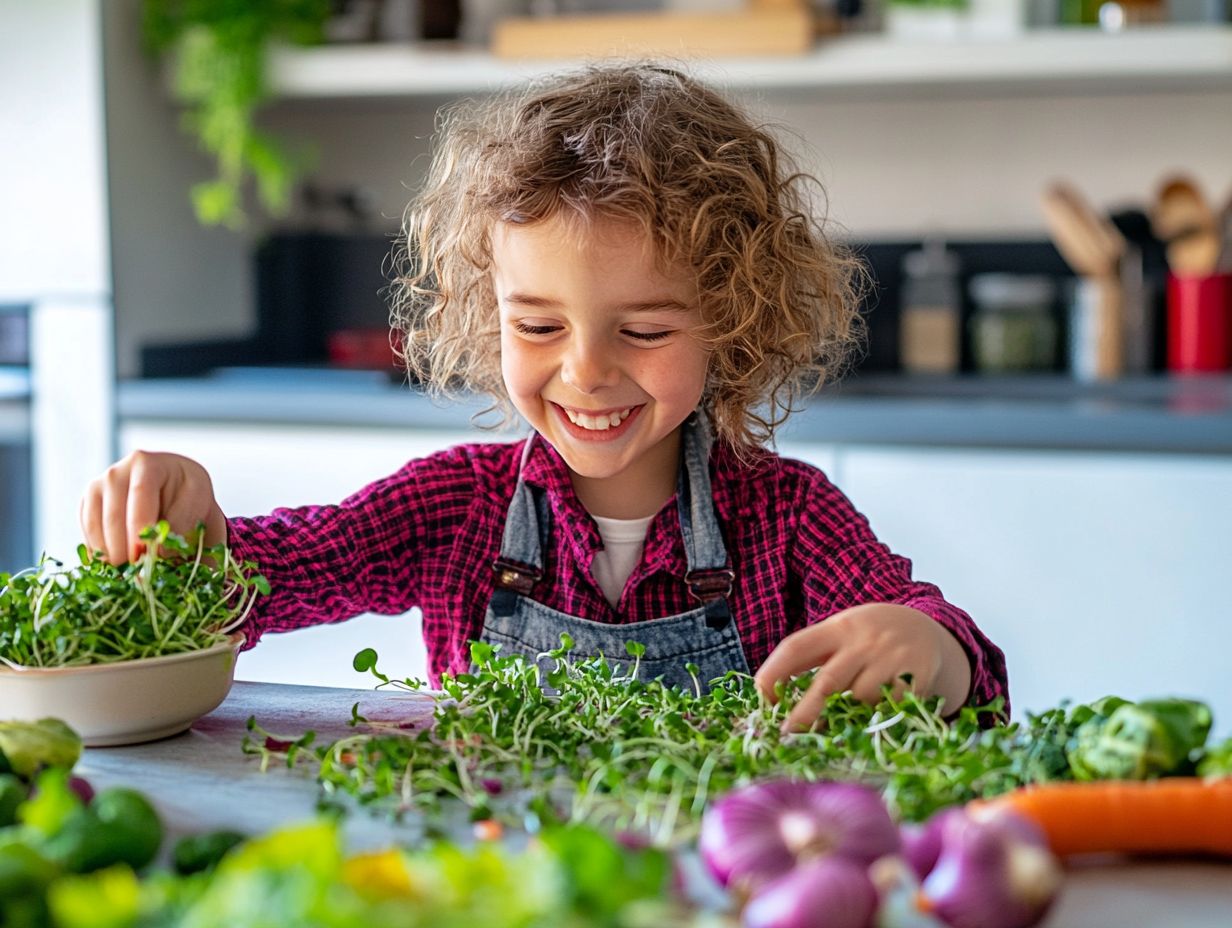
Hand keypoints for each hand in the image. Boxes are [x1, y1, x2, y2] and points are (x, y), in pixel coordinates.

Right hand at [80, 450, 227, 563]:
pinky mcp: (86, 506)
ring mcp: (97, 488)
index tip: (144, 554)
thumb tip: (156, 553)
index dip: (140, 526)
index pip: (140, 493)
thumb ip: (181, 527)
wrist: (175, 494)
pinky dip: (101, 553)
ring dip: (110, 553)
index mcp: (149, 464)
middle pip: (113, 511)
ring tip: (129, 573)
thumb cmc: (190, 502)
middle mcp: (117, 472)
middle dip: (124, 546)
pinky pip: (87, 534)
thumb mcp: (197, 507)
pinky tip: (118, 566)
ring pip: (95, 524)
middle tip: (136, 573)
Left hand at [754, 603, 972, 731]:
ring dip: (848, 717)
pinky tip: (879, 711)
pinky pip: (888, 709)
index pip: (796, 647)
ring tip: (848, 717)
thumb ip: (814, 658)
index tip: (762, 700)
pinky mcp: (916, 677)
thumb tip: (775, 699)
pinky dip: (878, 717)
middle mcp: (863, 642)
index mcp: (837, 628)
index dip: (773, 672)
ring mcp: (891, 658)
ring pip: (859, 701)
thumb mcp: (841, 634)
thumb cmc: (869, 640)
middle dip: (805, 712)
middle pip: (827, 682)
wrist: (926, 630)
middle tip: (787, 734)